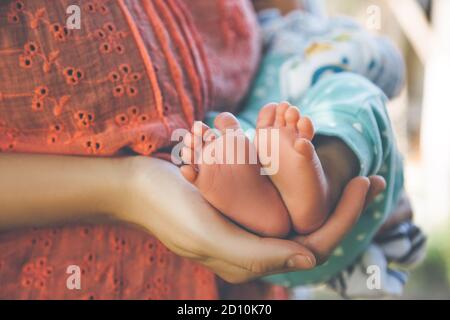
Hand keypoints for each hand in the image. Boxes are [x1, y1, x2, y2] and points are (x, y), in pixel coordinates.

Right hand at [119, 156, 383, 282]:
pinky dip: (292, 170)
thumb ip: (259, 253)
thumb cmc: (168, 210)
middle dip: (343, 205)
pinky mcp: (238, 201)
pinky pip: (275, 189)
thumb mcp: (210, 237)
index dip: (345, 220)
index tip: (367, 185)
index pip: (313, 247)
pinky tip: (303, 150)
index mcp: (252, 256)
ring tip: (348, 167)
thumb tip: (312, 260)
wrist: (136, 185)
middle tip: (370, 178)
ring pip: (295, 207)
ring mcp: (247, 220)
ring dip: (320, 186)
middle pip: (311, 228)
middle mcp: (254, 240)